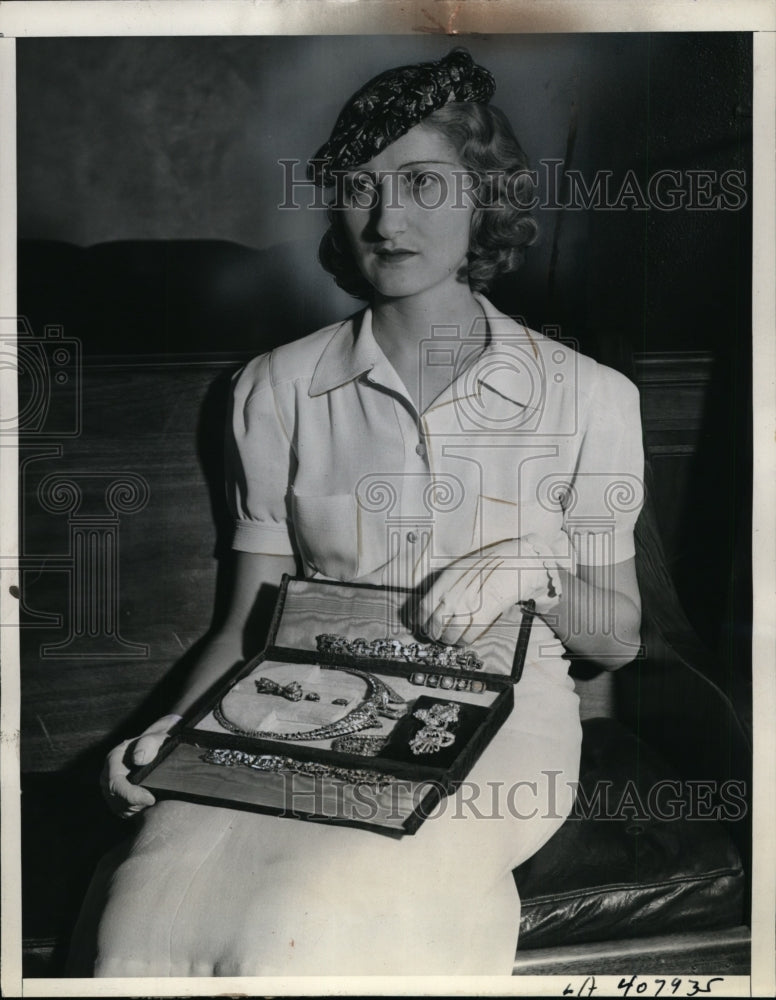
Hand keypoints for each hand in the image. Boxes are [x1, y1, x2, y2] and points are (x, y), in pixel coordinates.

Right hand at [100, 713, 180, 818]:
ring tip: (152, 800)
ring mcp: (111, 787)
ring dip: (135, 808)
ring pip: (118, 807)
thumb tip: (137, 759)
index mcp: (114, 759)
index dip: (131, 794)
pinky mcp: (117, 798)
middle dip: (134, 803)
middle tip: (155, 800)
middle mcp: (108, 774)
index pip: (115, 783)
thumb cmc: (157, 743)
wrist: (156, 748)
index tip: (151, 799)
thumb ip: (148, 744)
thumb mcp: (156, 739)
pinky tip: (147, 804)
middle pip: (115, 798)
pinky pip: (122, 810)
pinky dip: (135, 810)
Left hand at [416, 533, 566, 645]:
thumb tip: (435, 604)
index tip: (421, 625)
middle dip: (433, 634)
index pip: (423, 607)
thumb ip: (447, 584)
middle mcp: (453, 594)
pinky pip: (467, 637)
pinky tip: (465, 639)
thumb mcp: (462, 566)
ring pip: (448, 634)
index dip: (420, 620)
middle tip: (435, 636)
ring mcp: (467, 606)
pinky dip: (464, 641)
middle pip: (433, 624)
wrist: (519, 561)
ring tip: (450, 640)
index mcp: (446, 579)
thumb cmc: (494, 562)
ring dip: (448, 640)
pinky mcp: (483, 616)